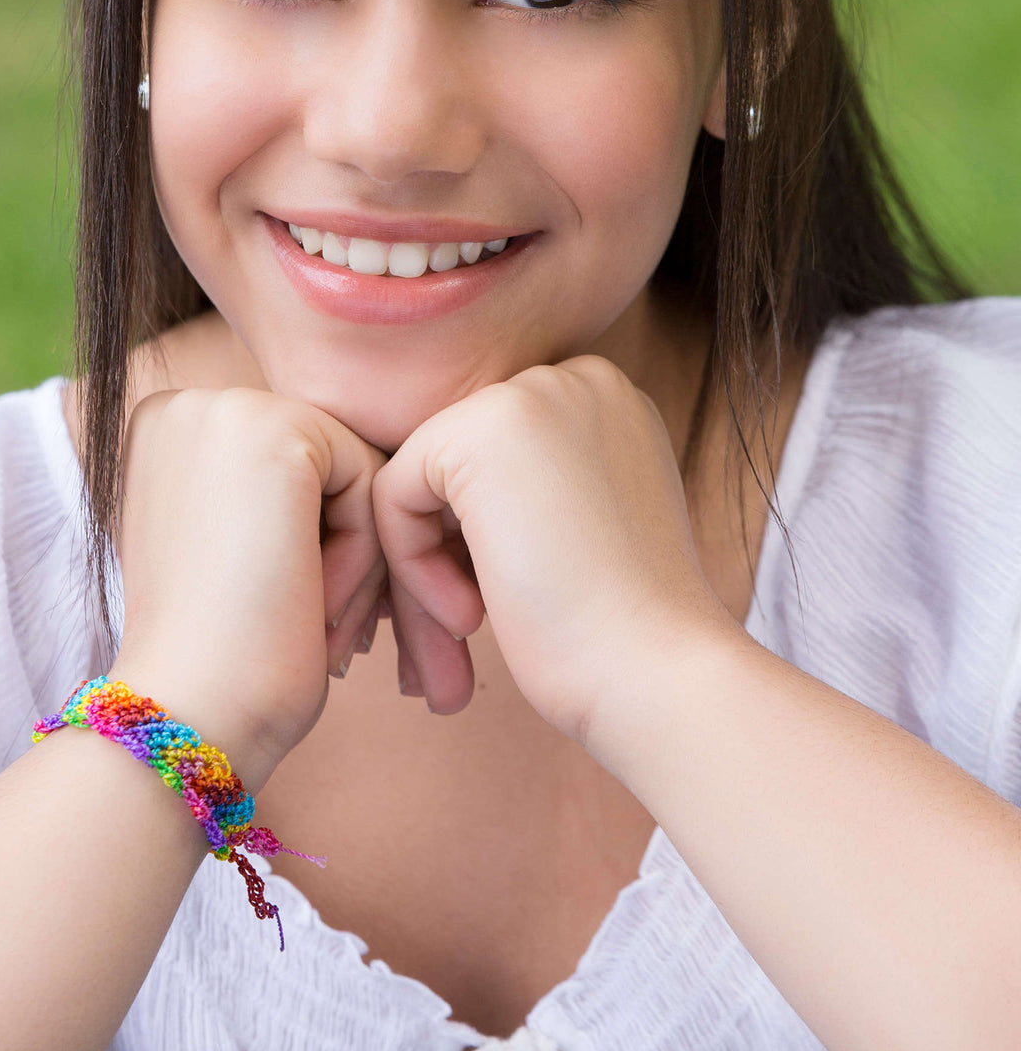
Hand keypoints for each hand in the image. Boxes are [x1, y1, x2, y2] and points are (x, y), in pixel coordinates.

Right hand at [112, 387, 389, 791]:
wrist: (189, 712)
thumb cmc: (217, 659)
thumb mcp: (232, 557)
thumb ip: (274, 502)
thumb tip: (353, 486)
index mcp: (167, 434)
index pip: (293, 473)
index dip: (312, 549)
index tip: (293, 613)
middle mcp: (188, 405)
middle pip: (327, 468)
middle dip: (341, 554)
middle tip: (319, 628)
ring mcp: (228, 408)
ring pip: (356, 477)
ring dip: (355, 563)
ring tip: (316, 624)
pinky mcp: (277, 431)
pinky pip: (372, 485)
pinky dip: (363, 558)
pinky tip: (316, 604)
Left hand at [370, 355, 739, 740]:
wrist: (656, 672)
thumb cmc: (620, 631)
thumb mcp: (583, 531)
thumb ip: (528, 492)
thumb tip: (440, 501)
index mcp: (607, 402)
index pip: (494, 460)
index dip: (479, 540)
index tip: (497, 606)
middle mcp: (575, 378)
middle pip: (455, 466)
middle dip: (444, 556)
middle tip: (461, 632)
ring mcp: (531, 394)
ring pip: (421, 482)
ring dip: (426, 571)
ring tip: (463, 636)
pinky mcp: (480, 430)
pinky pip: (394, 495)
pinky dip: (413, 567)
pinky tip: (469, 616)